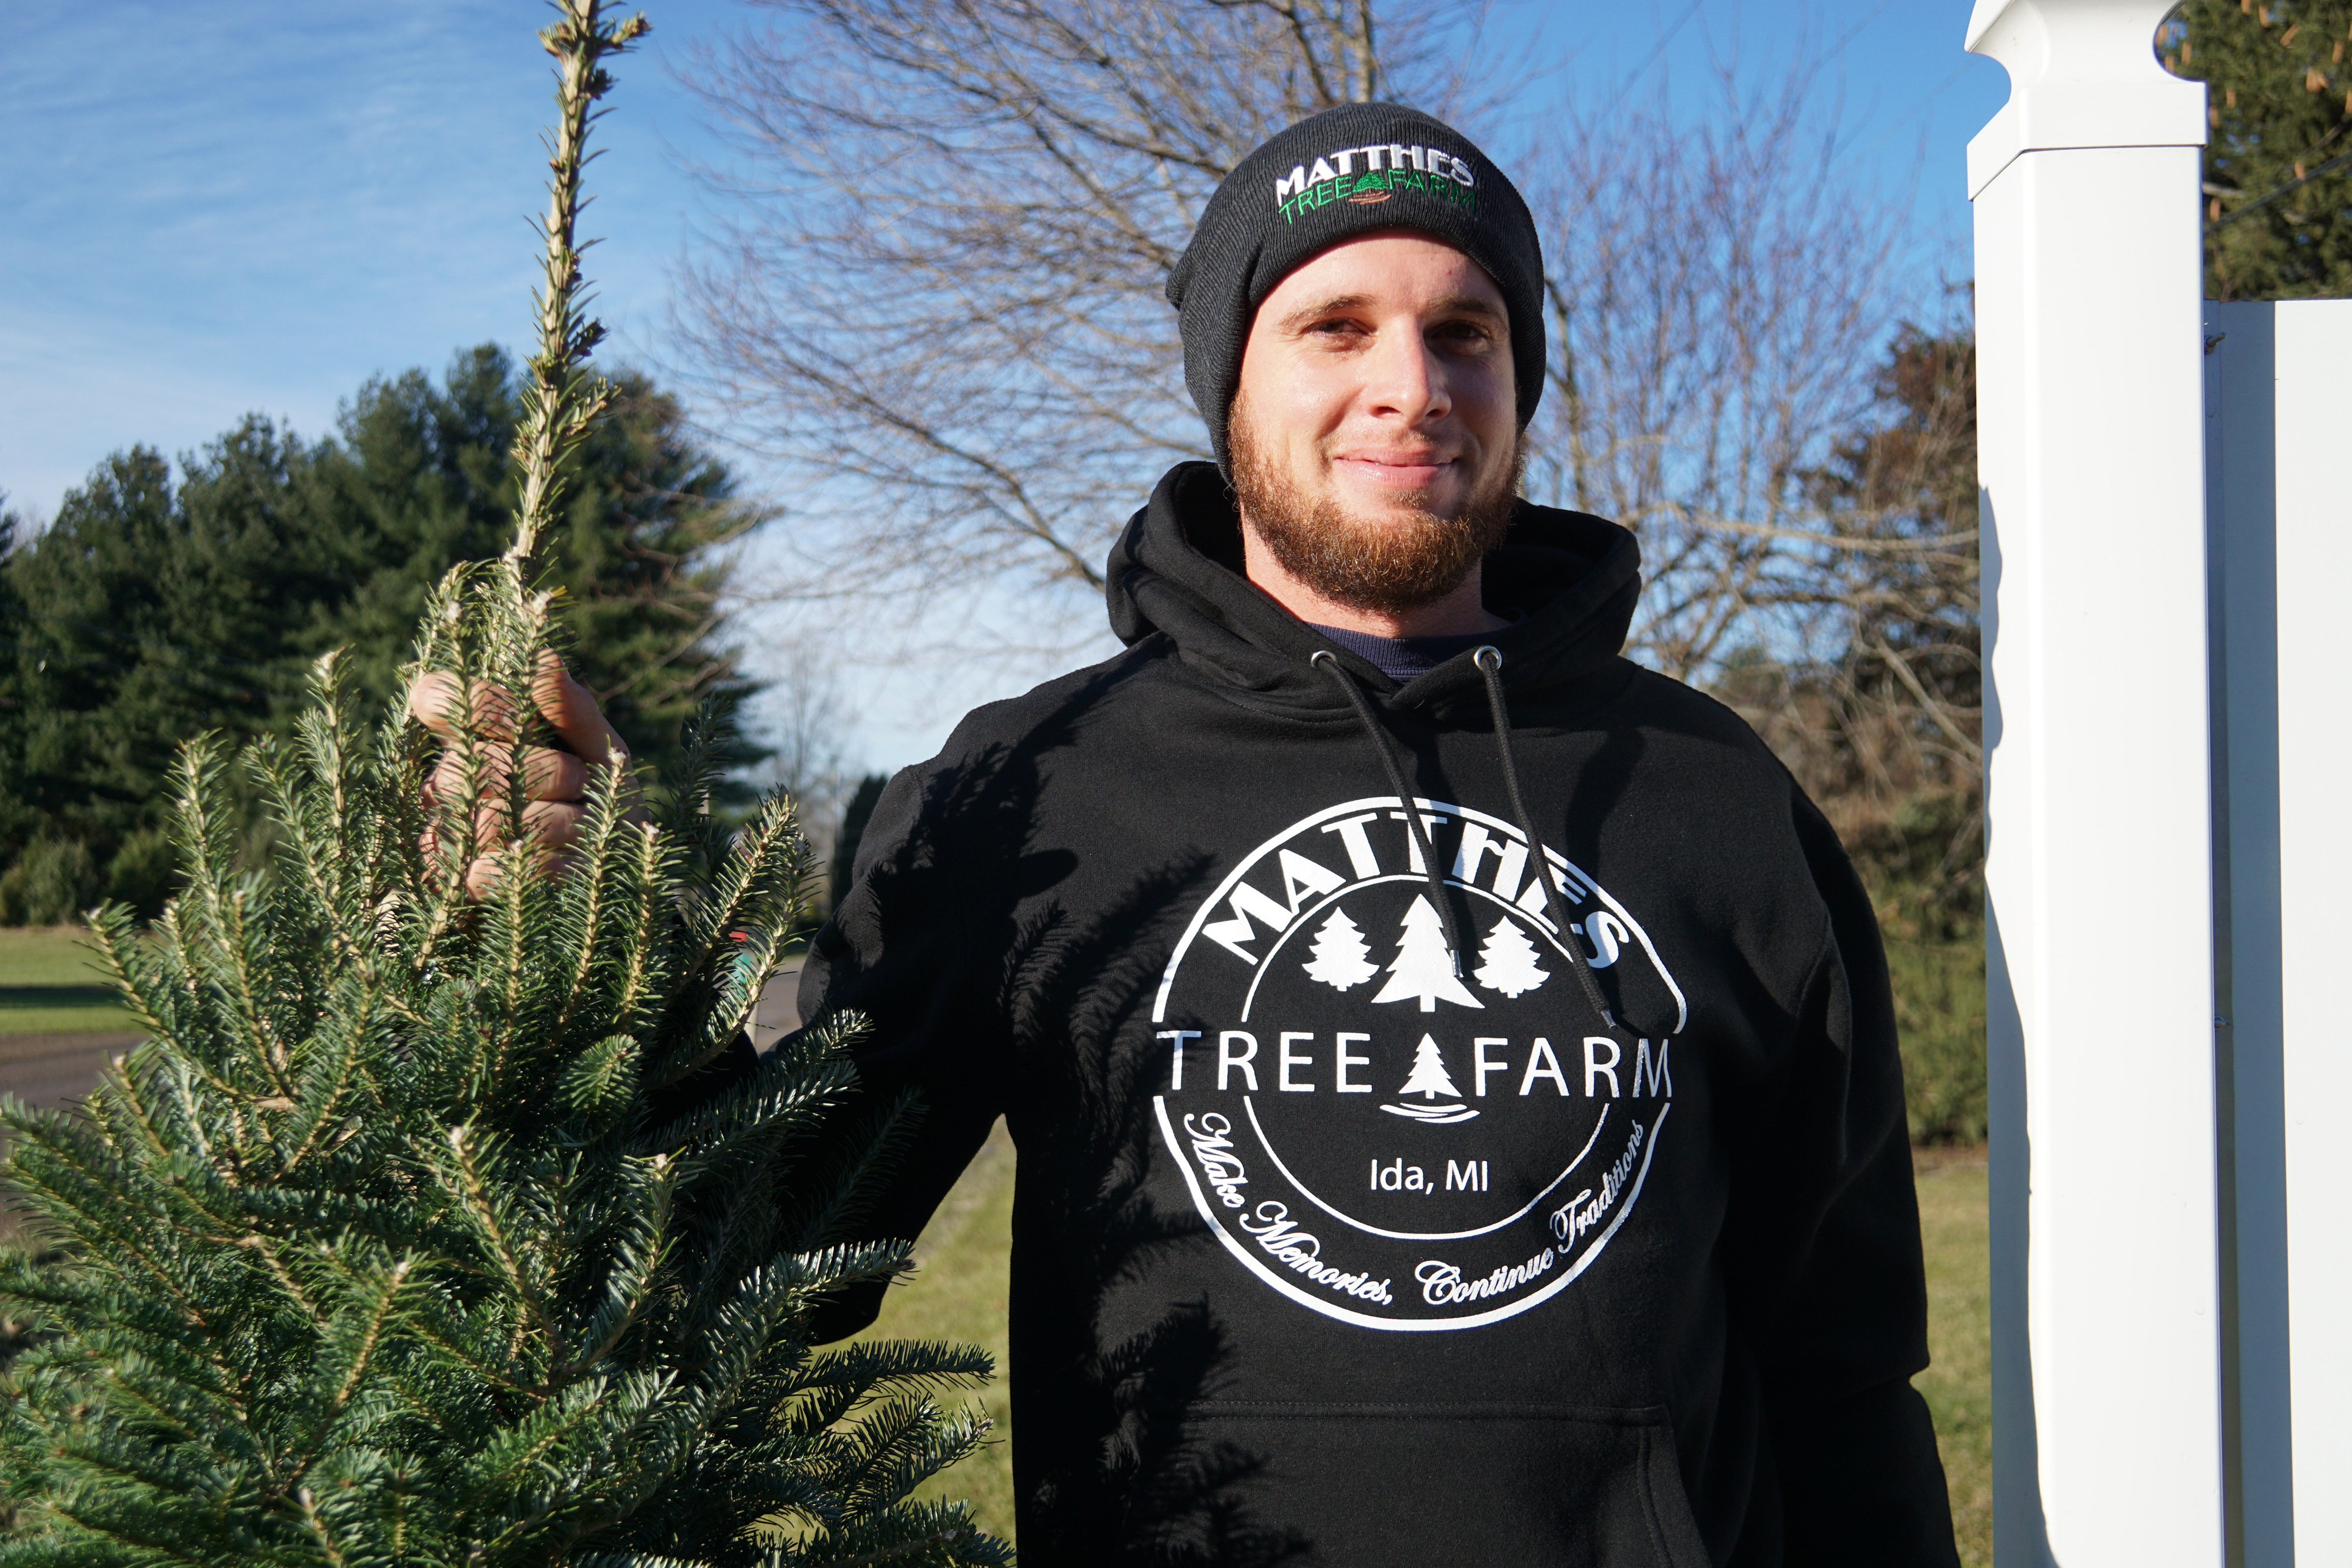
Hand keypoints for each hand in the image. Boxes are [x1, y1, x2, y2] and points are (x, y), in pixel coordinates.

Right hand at [408, 652, 640, 896]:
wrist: (625, 875)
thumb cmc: (605, 802)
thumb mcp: (603, 751)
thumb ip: (573, 710)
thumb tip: (543, 659)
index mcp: (476, 737)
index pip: (437, 696)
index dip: (479, 703)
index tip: (523, 719)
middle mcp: (448, 784)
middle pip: (474, 762)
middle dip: (551, 771)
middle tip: (584, 785)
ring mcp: (451, 838)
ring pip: (491, 819)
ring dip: (563, 822)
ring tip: (585, 826)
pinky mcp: (466, 889)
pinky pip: (493, 872)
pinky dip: (551, 864)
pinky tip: (571, 863)